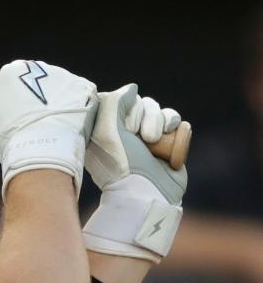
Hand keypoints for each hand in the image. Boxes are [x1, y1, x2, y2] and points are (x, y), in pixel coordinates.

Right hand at [0, 59, 97, 197]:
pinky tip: (68, 127)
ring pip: (60, 90)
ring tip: (53, 128)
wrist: (41, 148)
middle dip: (39, 99)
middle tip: (35, 123)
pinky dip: (77, 112)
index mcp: (11, 72)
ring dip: (58, 105)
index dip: (16, 100)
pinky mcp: (84, 87)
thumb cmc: (11, 138)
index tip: (17, 114)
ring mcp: (64, 76)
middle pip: (39, 81)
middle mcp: (38, 67)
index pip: (13, 81)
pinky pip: (81, 99)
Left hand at [83, 84, 187, 261]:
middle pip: (143, 104)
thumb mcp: (107, 131)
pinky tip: (171, 139)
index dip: (127, 111)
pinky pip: (177, 121)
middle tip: (140, 139)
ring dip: (160, 122)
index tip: (124, 130)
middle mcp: (126, 133)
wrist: (147, 194)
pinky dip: (176, 127)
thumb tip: (132, 88)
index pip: (122, 101)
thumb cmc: (122, 165)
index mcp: (106, 130)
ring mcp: (148, 139)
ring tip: (154, 142)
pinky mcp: (169, 144)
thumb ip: (114, 102)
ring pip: (161, 111)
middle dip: (145, 118)